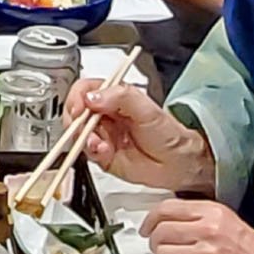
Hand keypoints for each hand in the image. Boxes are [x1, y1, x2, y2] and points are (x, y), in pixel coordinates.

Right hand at [63, 80, 212, 192]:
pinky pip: (87, 153)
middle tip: (86, 129)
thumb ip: (120, 97)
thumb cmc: (167, 132)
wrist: (178, 163)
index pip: (84, 90)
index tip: (79, 108)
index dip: (77, 98)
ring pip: (77, 134)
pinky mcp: (101, 155)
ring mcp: (101, 135)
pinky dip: (92, 153)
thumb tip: (92, 97)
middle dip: (77, 122)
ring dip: (85, 139)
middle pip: (75, 113)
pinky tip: (104, 152)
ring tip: (100, 144)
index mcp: (113, 97)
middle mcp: (104, 114)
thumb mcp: (147, 109)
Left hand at [143, 199, 253, 253]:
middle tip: (162, 248)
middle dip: (156, 242)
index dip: (151, 219)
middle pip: (160, 232)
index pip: (166, 209)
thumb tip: (169, 221)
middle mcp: (205, 230)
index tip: (147, 227)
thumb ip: (198, 218)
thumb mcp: (228, 222)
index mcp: (212, 212)